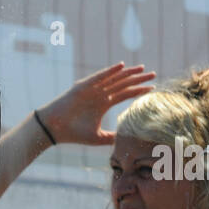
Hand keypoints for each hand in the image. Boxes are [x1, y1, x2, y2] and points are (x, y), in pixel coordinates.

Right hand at [36, 62, 156, 146]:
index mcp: (103, 103)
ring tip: (142, 68)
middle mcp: (99, 94)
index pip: (125, 94)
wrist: (54, 129)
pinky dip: (110, 71)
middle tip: (154, 74)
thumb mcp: (97, 137)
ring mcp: (92, 89)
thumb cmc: (73, 133)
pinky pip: (99, 77)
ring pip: (114, 78)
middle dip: (138, 79)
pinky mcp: (83, 86)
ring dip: (128, 73)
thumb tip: (125, 142)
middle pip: (123, 84)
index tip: (153, 88)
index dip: (139, 90)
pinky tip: (121, 66)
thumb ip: (111, 137)